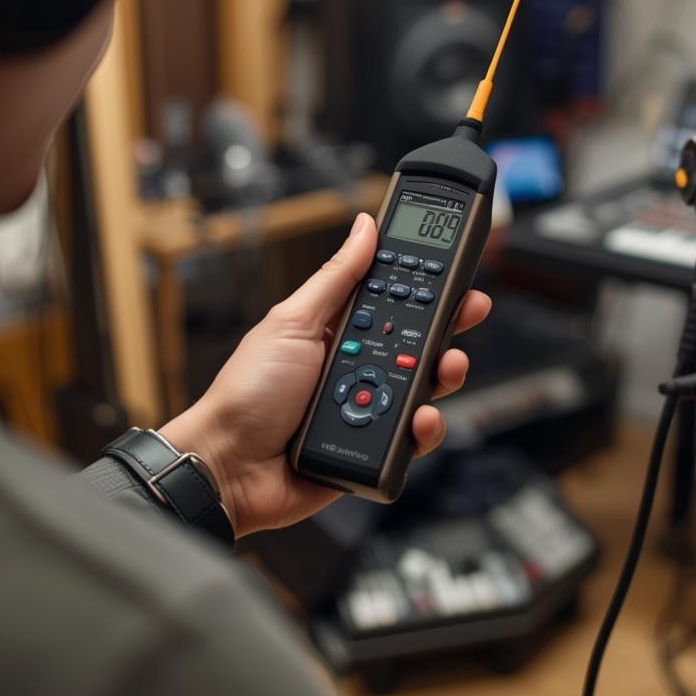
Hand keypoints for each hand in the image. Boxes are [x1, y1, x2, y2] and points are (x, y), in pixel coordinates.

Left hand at [161, 213, 490, 534]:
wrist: (228, 468)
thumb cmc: (247, 393)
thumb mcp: (293, 322)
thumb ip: (336, 277)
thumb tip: (364, 227)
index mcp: (339, 331)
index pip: (395, 301)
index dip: (428, 287)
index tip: (457, 273)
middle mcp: (358, 367)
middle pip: (420, 343)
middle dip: (448, 328)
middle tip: (467, 313)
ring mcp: (368, 408)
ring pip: (425, 389)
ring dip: (442, 376)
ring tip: (443, 368)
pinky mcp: (375, 449)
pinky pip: (414, 438)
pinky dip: (424, 429)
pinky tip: (419, 419)